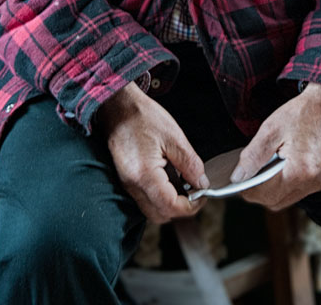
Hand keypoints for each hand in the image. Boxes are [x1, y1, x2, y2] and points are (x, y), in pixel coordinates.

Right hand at [97, 81, 208, 222]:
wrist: (117, 105)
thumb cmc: (142, 116)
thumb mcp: (173, 136)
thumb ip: (189, 164)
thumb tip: (202, 183)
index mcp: (144, 174)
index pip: (170, 206)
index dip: (191, 206)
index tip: (203, 196)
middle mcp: (132, 184)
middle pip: (159, 215)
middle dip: (180, 209)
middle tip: (195, 192)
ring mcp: (126, 183)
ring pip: (151, 209)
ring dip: (169, 203)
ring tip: (183, 183)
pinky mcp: (126, 179)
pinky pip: (144, 198)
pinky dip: (159, 195)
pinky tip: (169, 177)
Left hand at [230, 83, 320, 210]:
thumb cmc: (302, 113)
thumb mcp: (271, 129)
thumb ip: (253, 155)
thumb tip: (238, 177)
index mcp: (299, 171)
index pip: (264, 194)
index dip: (246, 188)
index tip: (234, 178)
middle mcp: (311, 183)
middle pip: (274, 202)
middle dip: (256, 191)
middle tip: (244, 173)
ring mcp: (318, 183)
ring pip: (284, 200)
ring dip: (269, 191)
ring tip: (259, 171)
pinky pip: (295, 192)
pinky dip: (282, 186)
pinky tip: (275, 170)